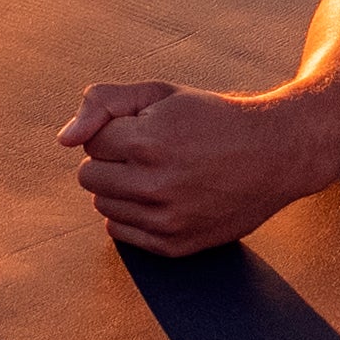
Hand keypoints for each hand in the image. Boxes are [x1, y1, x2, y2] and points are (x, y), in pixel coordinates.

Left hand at [58, 81, 325, 256]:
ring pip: (102, 206)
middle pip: (88, 177)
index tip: (147, 127)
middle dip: (112, 160)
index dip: (117, 130)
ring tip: (159, 172)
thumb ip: (104, 103)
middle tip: (150, 150)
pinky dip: (131, 214)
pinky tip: (160, 196)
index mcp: (148, 143)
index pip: (91, 142)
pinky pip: (120, 232)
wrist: (276, 154)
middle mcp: (156, 186)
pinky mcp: (175, 245)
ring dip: (121, 188)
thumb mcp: (161, 93)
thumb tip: (64, 139)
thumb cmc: (213, 118)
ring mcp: (167, 220)